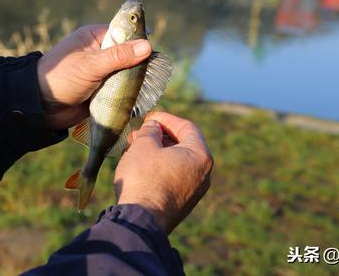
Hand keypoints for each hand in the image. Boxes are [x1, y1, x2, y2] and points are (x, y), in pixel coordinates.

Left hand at [37, 25, 151, 130]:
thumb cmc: (61, 77)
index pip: (124, 33)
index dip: (139, 41)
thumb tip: (148, 46)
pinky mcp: (102, 89)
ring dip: (135, 81)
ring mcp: (101, 72)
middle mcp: (99, 52)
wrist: (40, 107)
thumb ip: (118, 56)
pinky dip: (128, 93)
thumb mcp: (91, 65)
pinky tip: (140, 98)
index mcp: (94, 37)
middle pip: (128, 54)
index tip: (154, 54)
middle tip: (154, 75)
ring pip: (126, 73)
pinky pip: (120, 89)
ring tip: (150, 89)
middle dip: (140, 64)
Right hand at [114, 112, 213, 233]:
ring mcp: (194, 191)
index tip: (149, 117)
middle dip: (160, 135)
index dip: (166, 118)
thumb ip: (150, 130)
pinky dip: (159, 167)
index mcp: (200, 155)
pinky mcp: (182, 203)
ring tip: (135, 148)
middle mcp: (203, 174)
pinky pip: (173, 177)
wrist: (140, 220)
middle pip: (183, 144)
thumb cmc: (143, 179)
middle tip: (140, 132)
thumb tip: (153, 127)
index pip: (187, 127)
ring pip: (177, 162)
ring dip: (157, 151)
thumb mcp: (144, 145)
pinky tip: (140, 166)